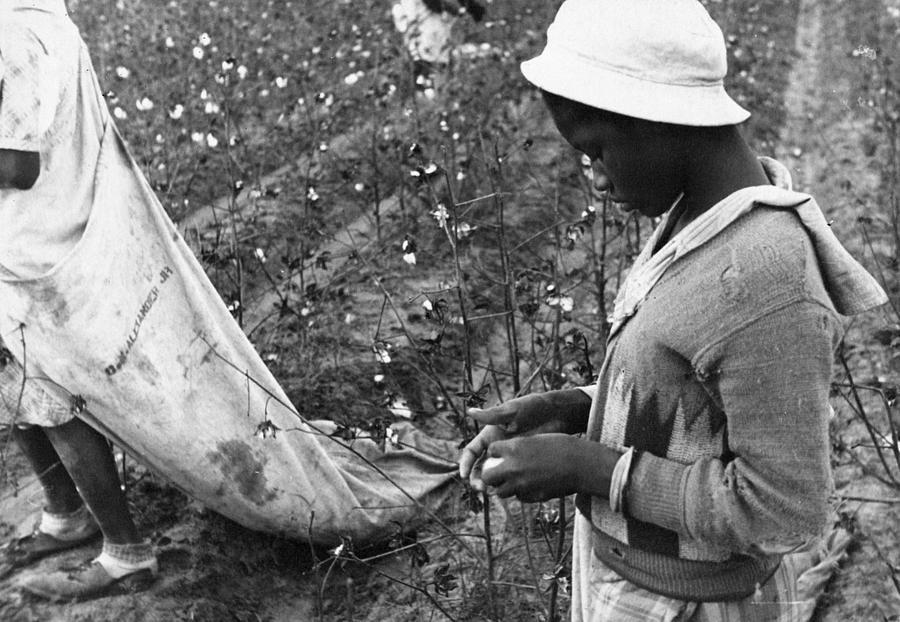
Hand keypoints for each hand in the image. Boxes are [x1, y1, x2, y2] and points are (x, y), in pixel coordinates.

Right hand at [458, 390, 591, 486]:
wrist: (558, 415)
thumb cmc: (533, 407)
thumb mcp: (512, 411)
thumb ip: (492, 415)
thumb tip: (470, 412)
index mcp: (490, 435)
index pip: (472, 452)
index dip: (466, 464)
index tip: (464, 475)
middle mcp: (497, 448)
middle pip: (480, 468)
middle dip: (477, 479)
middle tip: (481, 488)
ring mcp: (510, 458)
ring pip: (495, 475)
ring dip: (491, 485)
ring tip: (492, 492)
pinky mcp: (523, 465)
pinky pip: (512, 478)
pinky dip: (507, 486)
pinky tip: (509, 491)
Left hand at [479, 435, 621, 503]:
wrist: (581, 464)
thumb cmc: (563, 446)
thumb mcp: (536, 439)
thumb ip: (518, 447)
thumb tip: (506, 454)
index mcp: (514, 448)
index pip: (490, 451)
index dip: (494, 452)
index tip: (500, 453)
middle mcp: (513, 468)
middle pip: (487, 476)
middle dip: (490, 474)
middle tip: (497, 471)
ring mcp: (522, 485)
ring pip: (500, 492)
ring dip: (504, 486)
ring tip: (513, 480)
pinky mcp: (532, 497)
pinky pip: (519, 497)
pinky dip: (520, 493)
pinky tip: (529, 486)